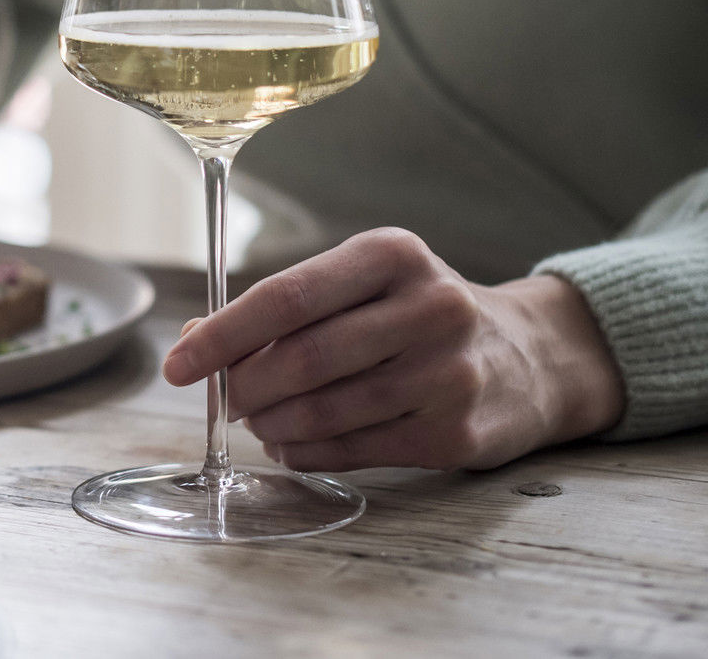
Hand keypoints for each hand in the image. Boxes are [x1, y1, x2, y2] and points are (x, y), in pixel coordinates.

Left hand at [163, 228, 624, 470]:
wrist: (529, 357)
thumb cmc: (417, 315)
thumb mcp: (362, 284)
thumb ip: (282, 307)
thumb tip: (192, 340)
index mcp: (392, 254)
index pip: (286, 296)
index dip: (222, 335)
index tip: (178, 364)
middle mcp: (430, 306)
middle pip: (303, 358)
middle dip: (245, 387)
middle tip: (227, 400)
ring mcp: (449, 373)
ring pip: (326, 411)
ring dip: (274, 425)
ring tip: (261, 422)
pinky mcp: (458, 433)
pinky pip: (356, 451)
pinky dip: (308, 453)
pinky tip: (294, 445)